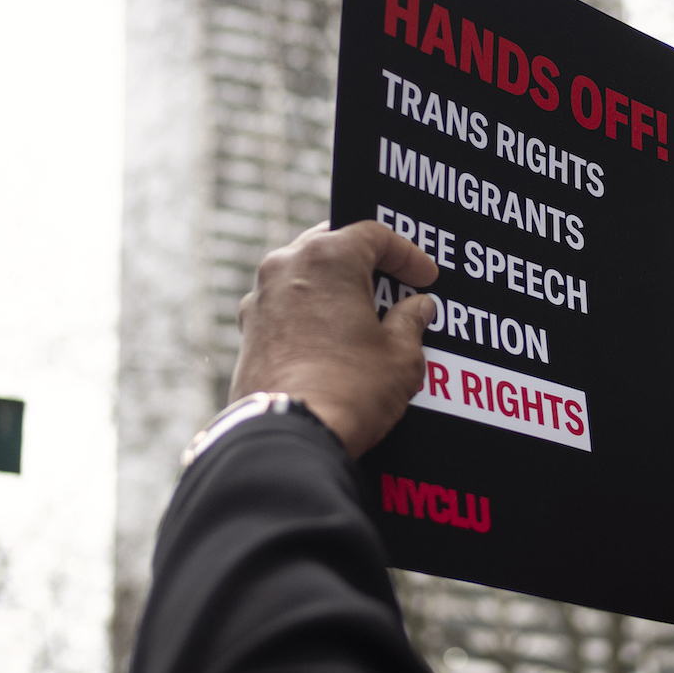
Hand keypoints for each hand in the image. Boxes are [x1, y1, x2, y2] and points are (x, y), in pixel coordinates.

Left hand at [232, 221, 438, 457]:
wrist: (289, 437)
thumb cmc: (349, 390)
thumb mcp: (400, 356)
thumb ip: (411, 322)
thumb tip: (417, 309)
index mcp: (328, 257)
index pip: (374, 235)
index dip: (407, 255)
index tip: (425, 277)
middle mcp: (286, 266)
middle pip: (334, 245)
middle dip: (367, 263)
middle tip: (396, 284)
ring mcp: (261, 298)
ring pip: (305, 275)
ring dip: (335, 287)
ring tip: (366, 313)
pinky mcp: (248, 331)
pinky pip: (286, 307)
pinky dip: (311, 313)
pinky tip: (332, 337)